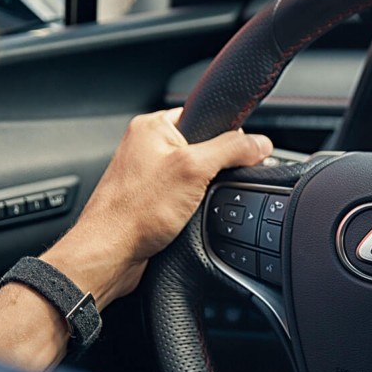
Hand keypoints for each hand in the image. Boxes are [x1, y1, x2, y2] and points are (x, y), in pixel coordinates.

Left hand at [42, 108, 272, 308]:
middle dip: (216, 169)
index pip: (205, 116)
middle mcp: (147, 146)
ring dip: (204, 191)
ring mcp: (148, 175)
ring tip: (194, 204)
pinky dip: (193, 207)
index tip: (240, 154)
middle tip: (210, 185)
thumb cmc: (134, 211)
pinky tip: (188, 218)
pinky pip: (185, 196)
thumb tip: (261, 143)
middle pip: (204, 148)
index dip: (228, 135)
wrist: (109, 254)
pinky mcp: (151, 200)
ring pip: (196, 175)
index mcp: (153, 126)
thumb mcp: (194, 169)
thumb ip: (232, 151)